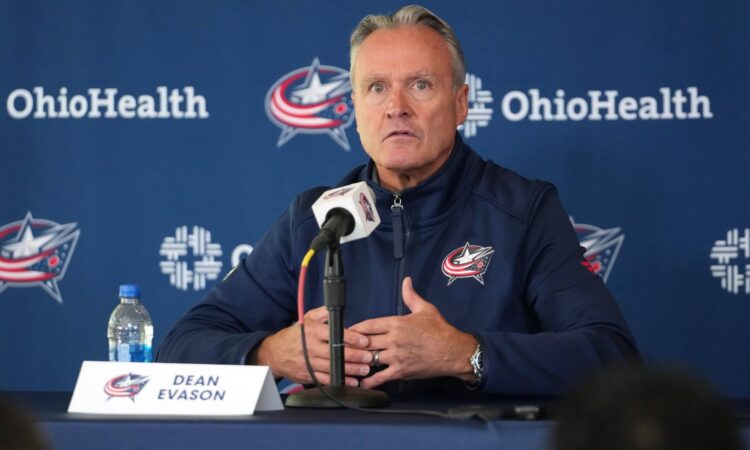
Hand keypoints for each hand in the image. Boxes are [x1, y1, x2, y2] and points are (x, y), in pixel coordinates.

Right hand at [251, 306, 372, 385]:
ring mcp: (309, 363)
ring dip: (351, 370)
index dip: (352, 338)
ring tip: (364, 370)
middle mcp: (311, 347)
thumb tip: (335, 308)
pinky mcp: (308, 375)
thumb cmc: (295, 336)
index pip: (335, 334)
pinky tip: (352, 381)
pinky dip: (340, 381)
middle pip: (336, 353)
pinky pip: (326, 379)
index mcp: (312, 332)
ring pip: (333, 367)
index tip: (364, 341)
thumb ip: (322, 313)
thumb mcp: (307, 319)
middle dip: (355, 356)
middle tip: (369, 357)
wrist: (275, 353)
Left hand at [349, 277, 476, 388]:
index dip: (354, 329)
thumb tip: (406, 281)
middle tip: (340, 348)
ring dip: (358, 361)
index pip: (368, 325)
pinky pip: (381, 376)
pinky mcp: (401, 370)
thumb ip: (411, 296)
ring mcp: (396, 356)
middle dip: (352, 345)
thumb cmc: (440, 330)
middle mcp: (394, 339)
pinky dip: (370, 381)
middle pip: (365, 342)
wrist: (453, 351)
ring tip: (346, 363)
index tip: (345, 331)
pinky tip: (361, 382)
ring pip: (370, 358)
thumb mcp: (425, 309)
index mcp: (397, 323)